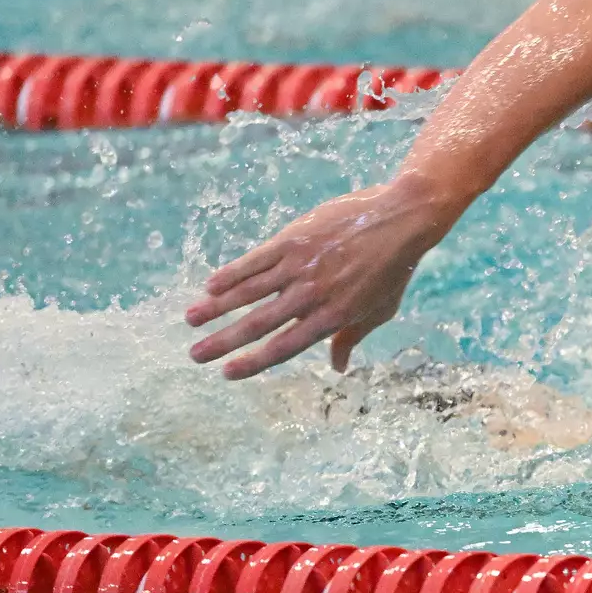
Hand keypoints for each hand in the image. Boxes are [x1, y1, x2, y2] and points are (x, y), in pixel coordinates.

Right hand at [186, 183, 444, 379]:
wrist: (400, 219)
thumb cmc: (393, 269)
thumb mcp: (380, 310)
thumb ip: (351, 338)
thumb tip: (338, 368)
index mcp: (334, 316)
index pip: (285, 346)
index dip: (254, 362)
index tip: (228, 373)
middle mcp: (312, 295)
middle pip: (259, 323)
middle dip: (223, 341)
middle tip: (195, 355)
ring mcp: (300, 266)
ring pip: (249, 292)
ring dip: (216, 307)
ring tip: (191, 320)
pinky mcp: (293, 239)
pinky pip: (255, 260)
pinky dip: (231, 274)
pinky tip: (210, 286)